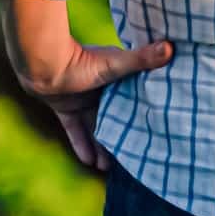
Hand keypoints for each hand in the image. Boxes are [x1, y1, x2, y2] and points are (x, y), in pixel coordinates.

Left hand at [18, 38, 175, 170]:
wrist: (42, 64)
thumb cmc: (81, 61)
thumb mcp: (115, 64)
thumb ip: (141, 59)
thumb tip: (171, 47)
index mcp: (114, 77)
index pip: (131, 99)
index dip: (141, 115)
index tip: (153, 132)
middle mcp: (100, 89)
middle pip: (113, 117)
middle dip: (121, 137)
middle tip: (131, 158)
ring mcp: (82, 99)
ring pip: (95, 128)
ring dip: (101, 147)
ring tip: (109, 168)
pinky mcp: (66, 108)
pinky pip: (75, 131)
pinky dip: (81, 145)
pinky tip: (89, 162)